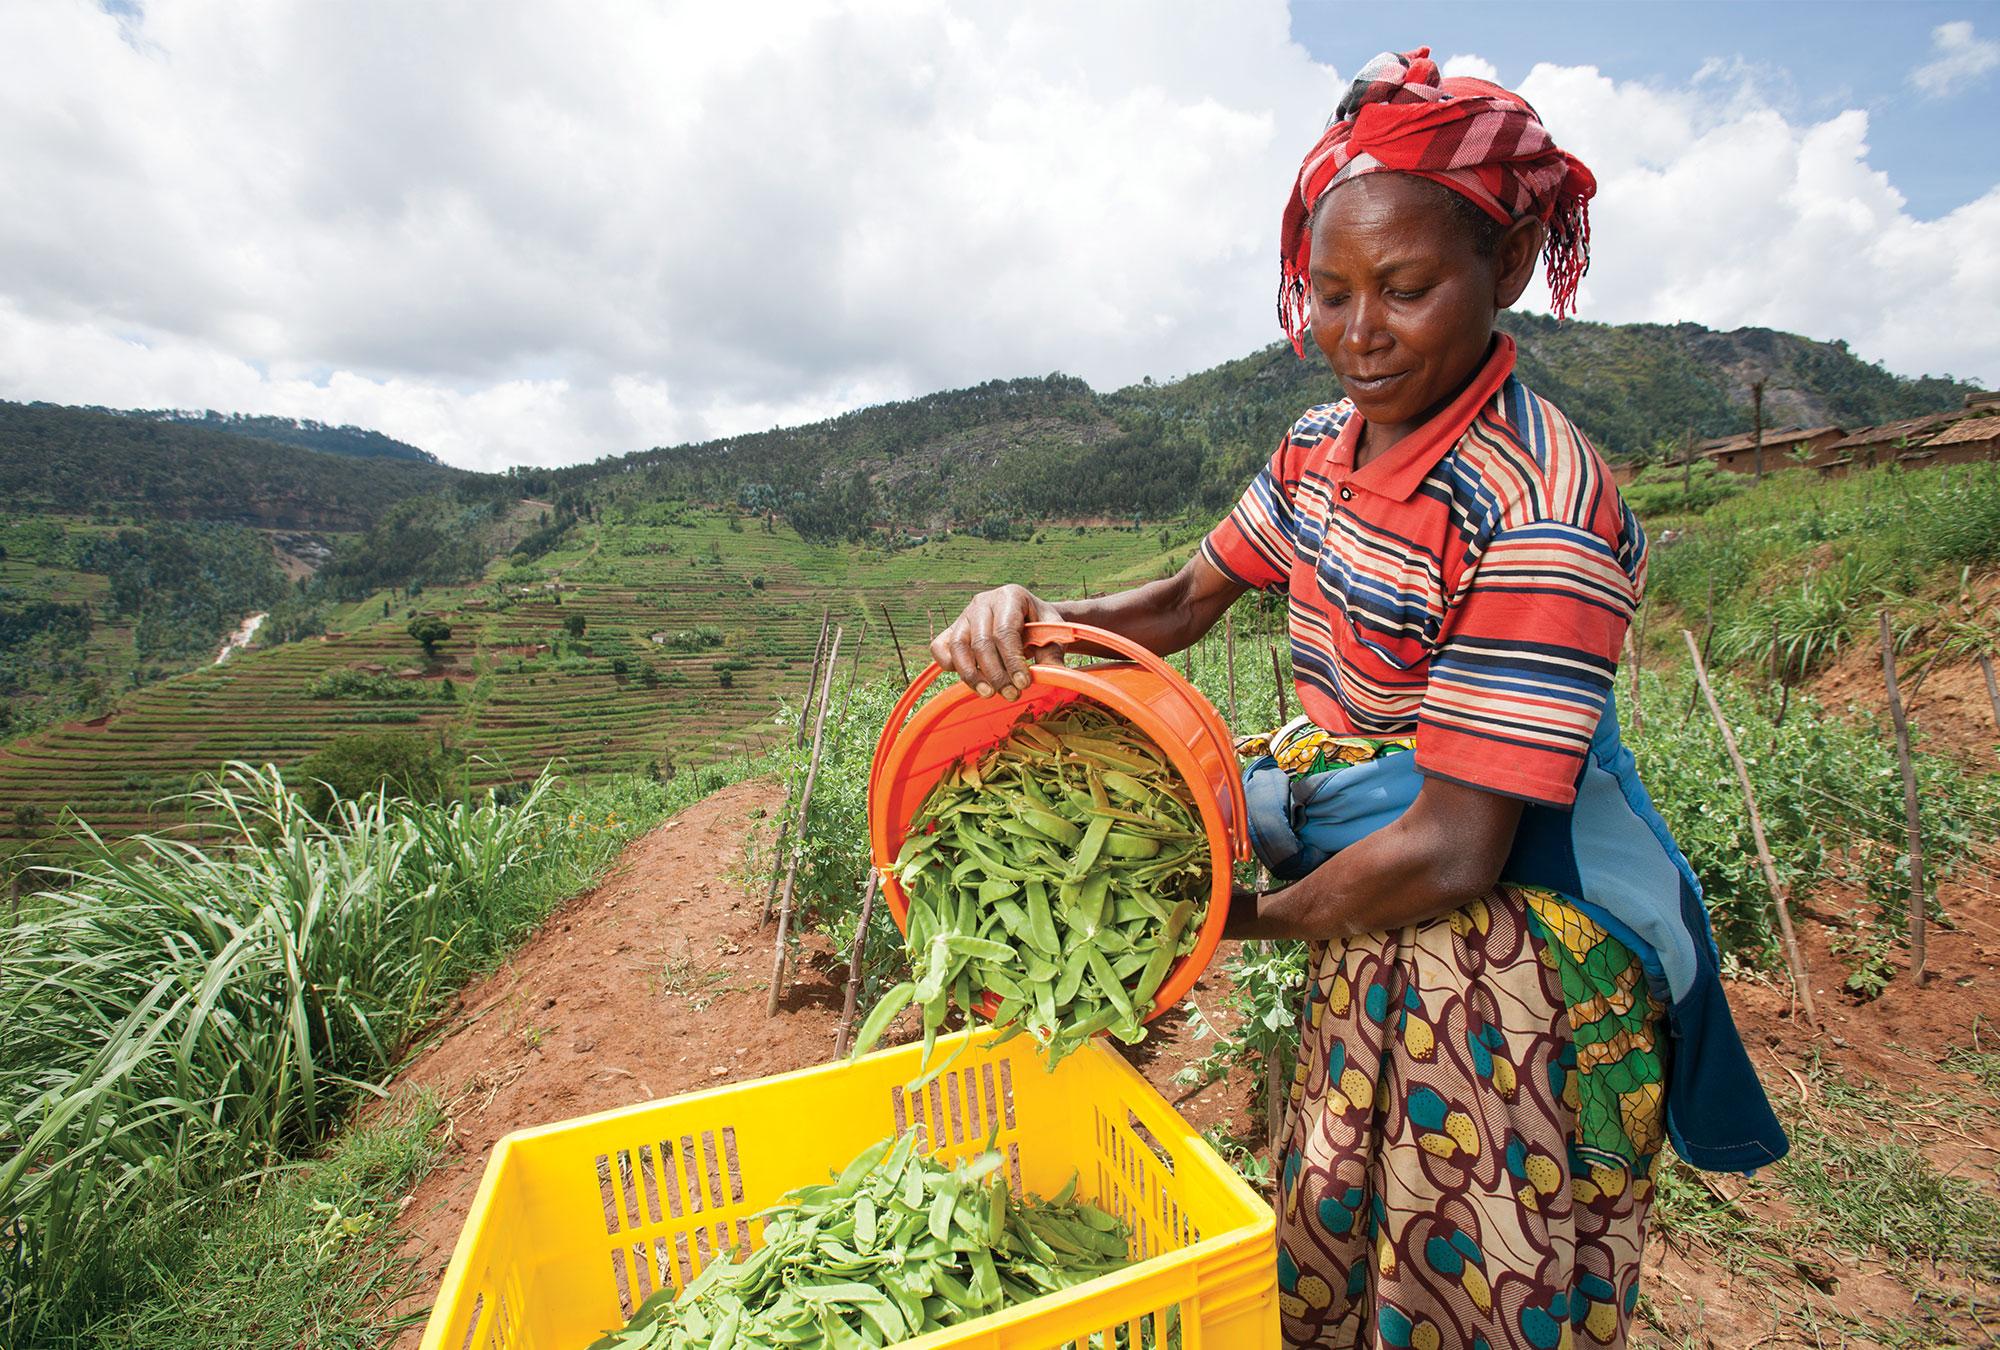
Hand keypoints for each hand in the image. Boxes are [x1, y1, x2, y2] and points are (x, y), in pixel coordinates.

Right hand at [929, 585, 1065, 698]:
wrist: (1027, 617)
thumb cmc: (1040, 625)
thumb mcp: (1053, 634)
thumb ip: (1053, 652)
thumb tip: (1053, 673)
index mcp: (1010, 596)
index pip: (1005, 631)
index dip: (1012, 661)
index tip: (1023, 683)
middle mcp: (983, 602)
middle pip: (981, 642)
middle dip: (996, 674)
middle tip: (1012, 694)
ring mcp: (964, 615)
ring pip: (957, 646)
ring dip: (972, 676)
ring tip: (989, 694)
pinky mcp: (952, 629)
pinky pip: (940, 647)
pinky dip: (949, 665)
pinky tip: (970, 680)